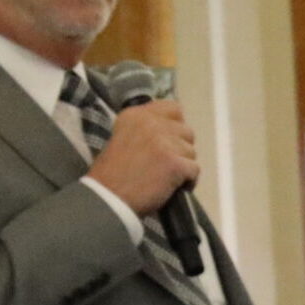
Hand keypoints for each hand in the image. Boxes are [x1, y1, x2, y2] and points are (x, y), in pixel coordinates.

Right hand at [85, 100, 198, 216]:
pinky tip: (173, 187)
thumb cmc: (114, 172)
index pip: (174, 109)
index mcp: (136, 114)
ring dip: (184, 166)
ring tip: (165, 176)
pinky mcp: (175, 163)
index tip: (169, 140)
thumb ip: (146, 129)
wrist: (109, 196)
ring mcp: (165, 142)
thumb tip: (172, 130)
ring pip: (192, 152)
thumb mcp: (124, 136)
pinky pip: (195, 170)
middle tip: (165, 163)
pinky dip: (188, 181)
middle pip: (187, 131)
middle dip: (181, 148)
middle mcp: (151, 123)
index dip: (176, 126)